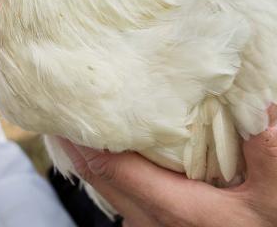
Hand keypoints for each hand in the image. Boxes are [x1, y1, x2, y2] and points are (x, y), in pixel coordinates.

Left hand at [61, 106, 276, 226]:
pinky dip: (110, 170)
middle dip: (77, 143)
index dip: (82, 138)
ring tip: (79, 120)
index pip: (109, 167)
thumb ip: (269, 157)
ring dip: (91, 157)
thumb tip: (266, 109)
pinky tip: (113, 149)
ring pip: (107, 189)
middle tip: (62, 104)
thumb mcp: (274, 200)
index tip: (64, 107)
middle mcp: (152, 222)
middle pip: (99, 177)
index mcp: (174, 210)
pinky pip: (121, 197)